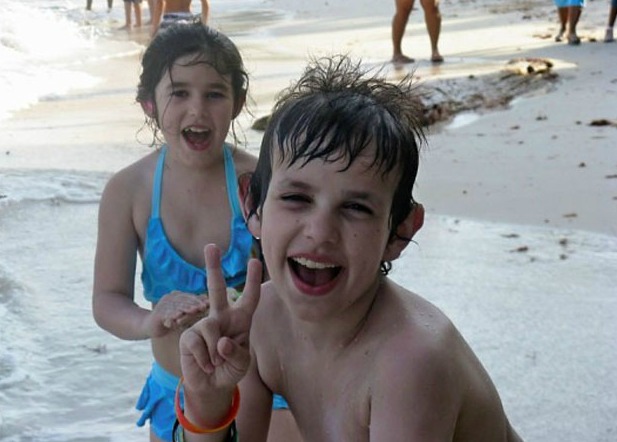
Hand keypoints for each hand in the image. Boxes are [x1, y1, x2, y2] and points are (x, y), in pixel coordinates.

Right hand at [146, 292, 209, 337]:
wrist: (149, 326)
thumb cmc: (169, 319)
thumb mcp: (182, 312)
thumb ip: (193, 307)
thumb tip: (207, 301)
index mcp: (176, 296)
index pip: (190, 297)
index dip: (199, 300)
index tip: (209, 303)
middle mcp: (169, 298)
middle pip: (184, 300)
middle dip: (195, 303)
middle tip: (204, 306)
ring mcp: (163, 305)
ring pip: (177, 306)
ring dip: (186, 308)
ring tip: (195, 310)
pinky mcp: (157, 314)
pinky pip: (166, 314)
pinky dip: (173, 314)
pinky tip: (179, 316)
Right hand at [179, 244, 261, 392]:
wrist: (212, 386)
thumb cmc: (231, 370)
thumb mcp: (243, 363)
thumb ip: (236, 352)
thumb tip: (221, 340)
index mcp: (240, 320)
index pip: (249, 298)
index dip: (252, 281)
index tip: (255, 261)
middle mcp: (221, 317)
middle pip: (216, 289)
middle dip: (213, 267)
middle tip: (211, 245)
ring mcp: (203, 325)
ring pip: (210, 327)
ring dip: (215, 351)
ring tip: (216, 362)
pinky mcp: (188, 336)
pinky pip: (197, 342)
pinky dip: (204, 358)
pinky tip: (205, 364)